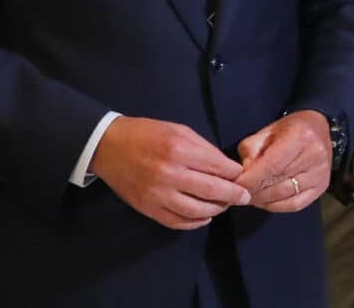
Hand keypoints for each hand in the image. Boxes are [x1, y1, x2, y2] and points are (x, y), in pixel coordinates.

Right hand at [90, 116, 250, 230]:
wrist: (108, 146)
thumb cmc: (148, 134)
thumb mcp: (180, 131)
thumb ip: (204, 149)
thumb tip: (227, 168)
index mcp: (180, 150)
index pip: (218, 167)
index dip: (235, 174)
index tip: (243, 176)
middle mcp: (170, 174)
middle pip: (212, 191)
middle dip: (234, 195)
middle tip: (244, 197)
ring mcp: (157, 195)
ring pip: (197, 211)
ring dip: (216, 210)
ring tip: (224, 205)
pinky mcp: (147, 208)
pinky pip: (176, 222)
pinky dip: (195, 222)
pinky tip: (204, 216)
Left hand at [235, 110, 331, 212]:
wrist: (320, 128)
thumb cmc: (289, 129)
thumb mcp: (266, 132)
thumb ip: (251, 151)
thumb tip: (243, 175)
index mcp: (300, 137)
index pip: (271, 166)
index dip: (251, 179)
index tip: (234, 186)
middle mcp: (314, 157)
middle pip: (277, 182)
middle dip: (254, 191)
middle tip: (238, 194)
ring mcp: (320, 174)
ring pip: (285, 196)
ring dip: (262, 200)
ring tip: (249, 197)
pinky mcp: (322, 186)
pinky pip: (295, 204)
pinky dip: (276, 206)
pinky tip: (265, 201)